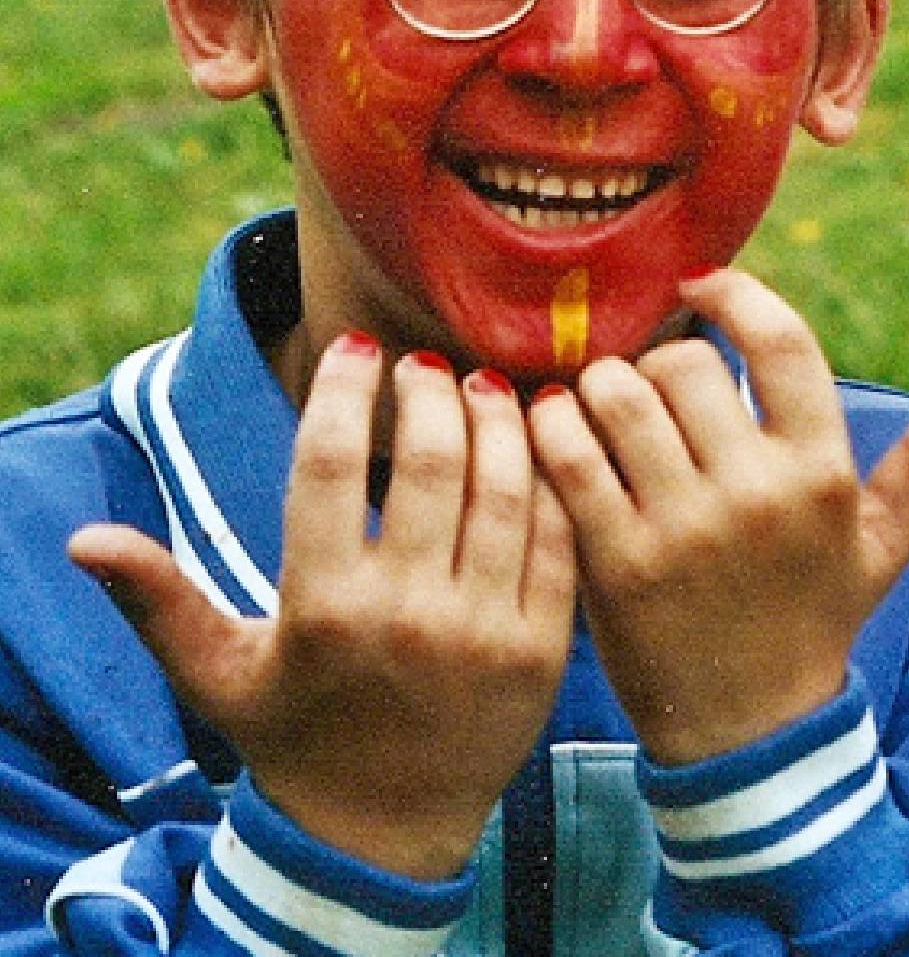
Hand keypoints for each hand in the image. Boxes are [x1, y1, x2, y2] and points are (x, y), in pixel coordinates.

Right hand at [68, 335, 577, 878]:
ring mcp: (484, 632)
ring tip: (483, 387)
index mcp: (322, 609)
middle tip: (428, 363)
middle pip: (430, 462)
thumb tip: (81, 540)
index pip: (327, 465)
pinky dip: (549, 481)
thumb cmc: (294, 736)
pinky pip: (556, 540)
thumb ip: (158, 601)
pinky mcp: (543, 649)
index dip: (341, 390)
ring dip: (498, 422)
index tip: (353, 347)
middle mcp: (407, 615)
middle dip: (431, 392)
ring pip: (505, 490)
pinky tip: (533, 446)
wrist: (384, 832)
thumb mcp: (220, 674)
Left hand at [529, 269, 908, 764]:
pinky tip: (560, 430)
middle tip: (651, 387)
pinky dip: (556, 428)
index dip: (736, 296)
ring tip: (603, 406)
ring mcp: (684, 529)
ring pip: (619, 396)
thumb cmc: (815, 617)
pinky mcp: (616, 563)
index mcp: (823, 474)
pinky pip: (570, 456)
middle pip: (685, 364)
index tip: (702, 289)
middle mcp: (758, 494)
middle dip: (660, 361)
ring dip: (601, 388)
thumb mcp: (881, 545)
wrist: (752, 731)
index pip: (783, 343)